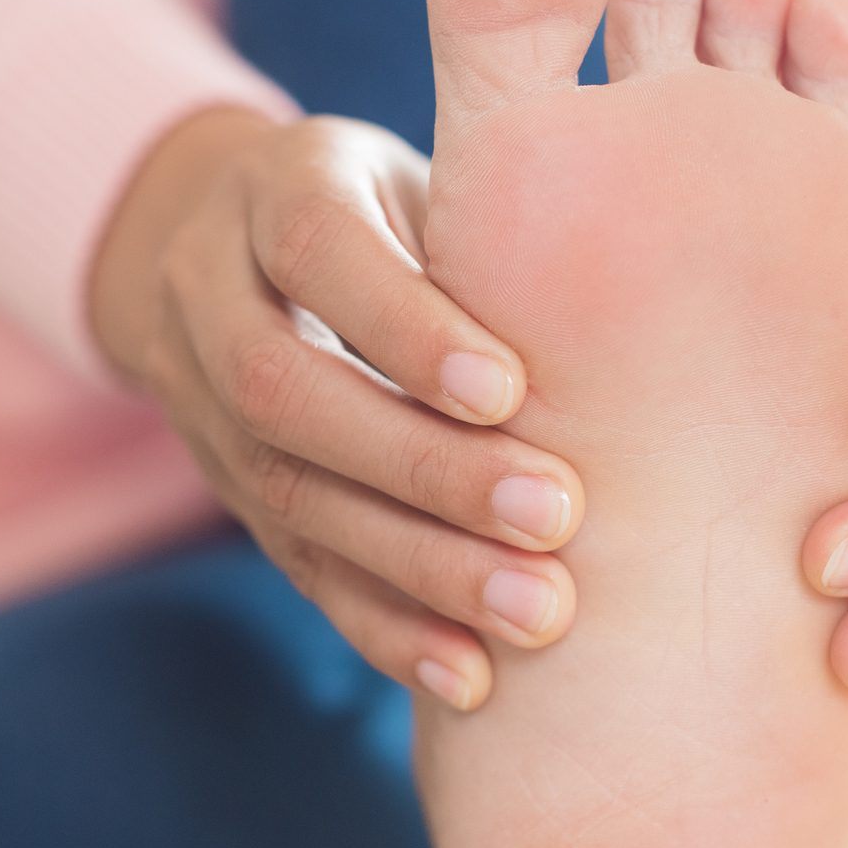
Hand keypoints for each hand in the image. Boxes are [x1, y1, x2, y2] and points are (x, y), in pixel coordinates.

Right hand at [90, 106, 585, 709]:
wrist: (214, 238)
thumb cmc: (387, 201)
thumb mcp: (421, 170)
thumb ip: (492, 216)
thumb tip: (643, 268)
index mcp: (272, 193)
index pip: (320, 254)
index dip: (404, 328)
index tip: (508, 389)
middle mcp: (211, 299)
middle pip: (285, 389)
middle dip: (419, 463)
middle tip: (554, 514)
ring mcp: (204, 407)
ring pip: (286, 494)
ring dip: (416, 564)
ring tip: (538, 609)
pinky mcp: (233, 494)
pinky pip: (297, 569)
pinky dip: (385, 630)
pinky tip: (470, 677)